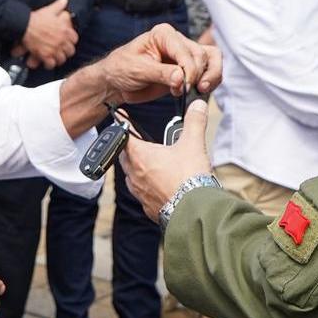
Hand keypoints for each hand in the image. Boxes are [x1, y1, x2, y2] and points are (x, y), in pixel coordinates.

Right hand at [21, 0, 77, 69]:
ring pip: (61, 59)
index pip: (74, 39)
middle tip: (62, 51)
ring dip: (58, 58)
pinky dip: (49, 64)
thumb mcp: (50, 9)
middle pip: (70, 51)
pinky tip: (47, 62)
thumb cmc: (37, 18)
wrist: (25, 25)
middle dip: (66, 51)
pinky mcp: (44, 55)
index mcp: (65, 30)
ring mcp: (54, 49)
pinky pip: (51, 64)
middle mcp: (61, 41)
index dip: (71, 41)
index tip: (67, 41)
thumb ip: (59, 5)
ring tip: (55, 57)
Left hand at [98, 23, 222, 103]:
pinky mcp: (188, 69)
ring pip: (211, 59)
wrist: (117, 81)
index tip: (184, 86)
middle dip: (197, 75)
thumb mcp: (137, 70)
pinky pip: (209, 70)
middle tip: (185, 90)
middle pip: (201, 54)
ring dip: (211, 76)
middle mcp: (177, 41)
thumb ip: (160, 73)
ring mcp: (184, 54)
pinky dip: (211, 80)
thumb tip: (181, 77)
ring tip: (201, 89)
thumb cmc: (122, 69)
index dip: (189, 69)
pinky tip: (202, 90)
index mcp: (163, 34)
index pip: (185, 50)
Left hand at [121, 99, 213, 220]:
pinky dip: (147, 186)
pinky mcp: (148, 207)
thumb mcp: (193, 144)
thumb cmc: (189, 178)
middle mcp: (135, 174)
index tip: (120, 116)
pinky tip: (158, 185)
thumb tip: (197, 105)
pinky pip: (142, 193)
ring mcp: (140, 192)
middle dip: (131, 147)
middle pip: (126, 156)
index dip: (123, 124)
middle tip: (140, 142)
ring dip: (138, 168)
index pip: (125, 135)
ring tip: (150, 164)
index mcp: (140, 156)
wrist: (194, 211)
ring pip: (132, 176)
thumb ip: (194, 121)